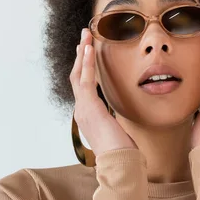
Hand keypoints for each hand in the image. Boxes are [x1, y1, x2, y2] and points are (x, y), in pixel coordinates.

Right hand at [70, 28, 137, 156]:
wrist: (120, 164)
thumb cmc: (123, 152)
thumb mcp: (118, 132)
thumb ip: (116, 121)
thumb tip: (121, 119)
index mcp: (88, 115)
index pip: (83, 85)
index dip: (84, 67)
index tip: (87, 52)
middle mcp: (82, 110)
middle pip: (76, 76)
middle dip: (80, 55)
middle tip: (83, 36)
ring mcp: (83, 108)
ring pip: (78, 74)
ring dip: (82, 53)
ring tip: (85, 35)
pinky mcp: (89, 107)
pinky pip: (85, 80)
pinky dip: (86, 63)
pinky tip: (88, 49)